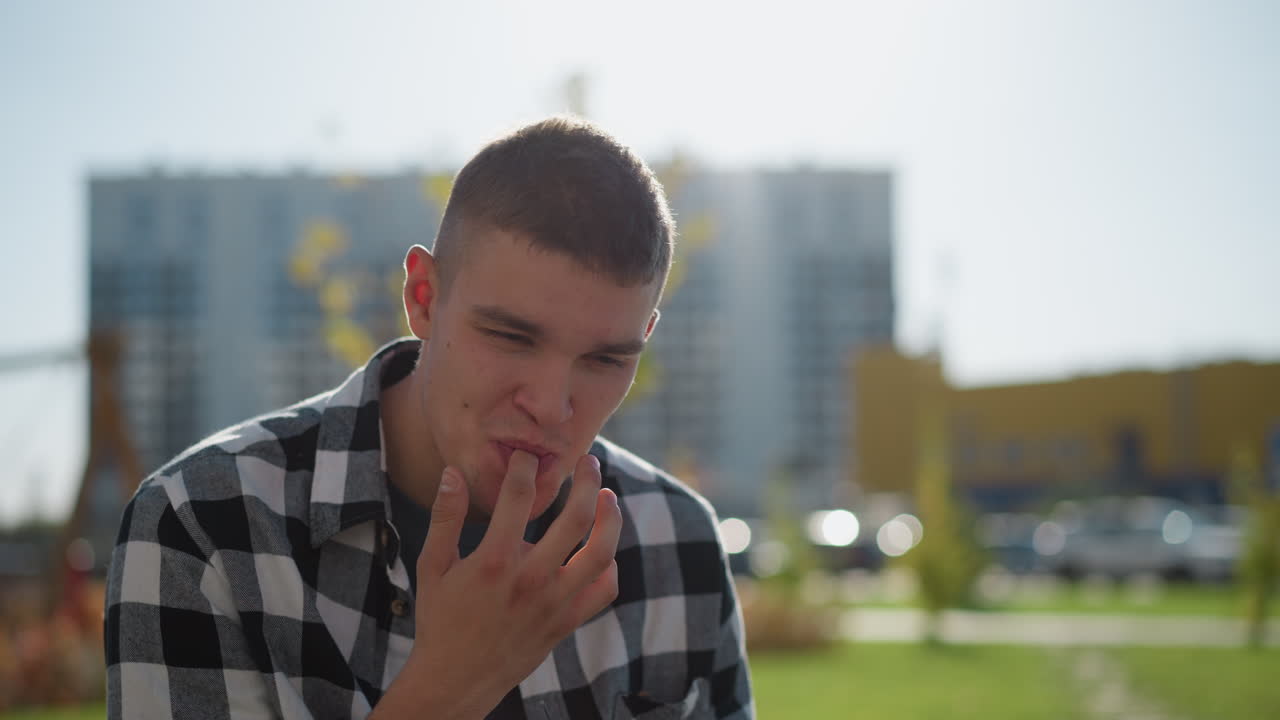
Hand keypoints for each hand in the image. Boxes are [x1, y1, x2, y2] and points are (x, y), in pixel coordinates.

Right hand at [371, 452, 621, 719]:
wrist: (456, 679)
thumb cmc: (441, 618)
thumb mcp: (432, 565)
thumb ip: (445, 517)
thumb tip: (454, 473)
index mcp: (494, 561)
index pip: (519, 497)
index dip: (526, 467)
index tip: (528, 455)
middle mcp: (530, 580)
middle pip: (575, 518)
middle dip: (586, 481)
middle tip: (587, 461)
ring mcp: (553, 603)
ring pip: (600, 553)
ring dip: (611, 518)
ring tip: (607, 495)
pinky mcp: (566, 623)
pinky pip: (603, 590)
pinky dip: (609, 565)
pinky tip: (602, 547)